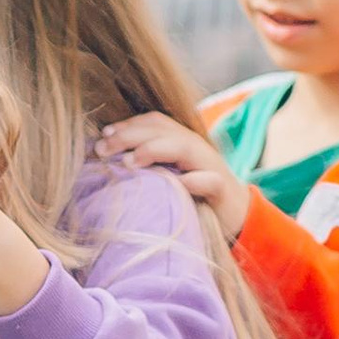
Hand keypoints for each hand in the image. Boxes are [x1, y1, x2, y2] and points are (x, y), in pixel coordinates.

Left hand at [98, 110, 249, 237]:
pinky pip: (210, 181)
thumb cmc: (193, 195)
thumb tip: (107, 160)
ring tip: (128, 162)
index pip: (154, 122)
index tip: (103, 135)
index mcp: (181, 141)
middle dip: (130, 136)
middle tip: (102, 149)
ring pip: (185, 147)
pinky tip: (180, 184)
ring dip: (154, 150)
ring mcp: (210, 166)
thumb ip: (146, 164)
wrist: (236, 215)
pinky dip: (196, 181)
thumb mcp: (167, 175)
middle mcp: (195, 148)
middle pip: (163, 131)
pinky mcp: (222, 189)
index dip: (128, 124)